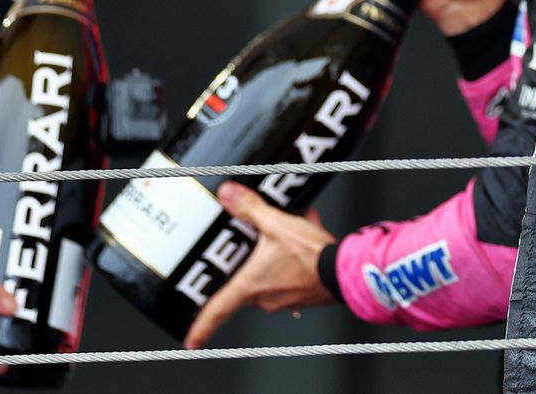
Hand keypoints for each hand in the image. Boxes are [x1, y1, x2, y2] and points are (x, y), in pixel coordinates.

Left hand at [184, 182, 336, 348]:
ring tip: (290, 232)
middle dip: (250, 259)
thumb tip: (228, 195)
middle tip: (261, 240)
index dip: (201, 327)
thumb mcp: (277, 224)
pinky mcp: (298, 295)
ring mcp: (282, 299)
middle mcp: (263, 298)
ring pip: (267, 276)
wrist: (344, 271)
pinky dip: (291, 262)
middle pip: (243, 281)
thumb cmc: (312, 257)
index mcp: (250, 286)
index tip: (191, 340)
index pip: (217, 311)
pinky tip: (302, 245)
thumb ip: (250, 209)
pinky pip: (286, 277)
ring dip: (273, 256)